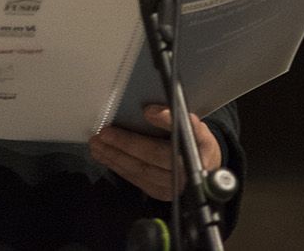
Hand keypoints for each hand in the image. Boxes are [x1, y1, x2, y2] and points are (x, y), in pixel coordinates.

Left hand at [89, 105, 221, 200]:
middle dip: (123, 146)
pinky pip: (135, 179)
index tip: (145, 113)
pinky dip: (118, 166)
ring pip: (138, 171)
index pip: (168, 145)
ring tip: (97, 144)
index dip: (154, 130)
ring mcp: (170, 188)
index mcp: (193, 155)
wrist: (206, 168)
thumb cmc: (198, 143)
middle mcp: (182, 175)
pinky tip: (106, 156)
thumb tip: (151, 111)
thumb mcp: (195, 127)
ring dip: (114, 157)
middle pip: (149, 160)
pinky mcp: (159, 193)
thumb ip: (175, 118)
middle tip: (102, 134)